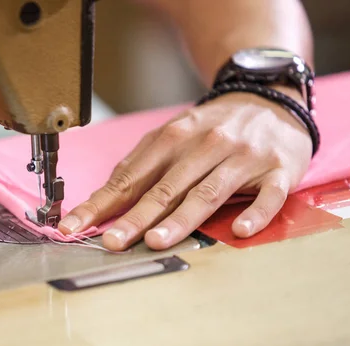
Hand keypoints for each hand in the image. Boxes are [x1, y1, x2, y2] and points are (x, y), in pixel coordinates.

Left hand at [58, 89, 312, 250]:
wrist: (270, 100)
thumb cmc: (212, 128)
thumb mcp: (172, 136)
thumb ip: (141, 166)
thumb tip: (104, 200)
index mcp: (172, 138)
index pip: (130, 177)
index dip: (100, 204)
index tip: (73, 226)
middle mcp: (204, 145)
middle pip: (164, 188)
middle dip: (135, 217)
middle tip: (112, 242)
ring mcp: (241, 158)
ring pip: (207, 192)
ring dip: (181, 219)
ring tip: (157, 241)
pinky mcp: (276, 170)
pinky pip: (267, 195)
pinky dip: (255, 213)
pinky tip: (239, 231)